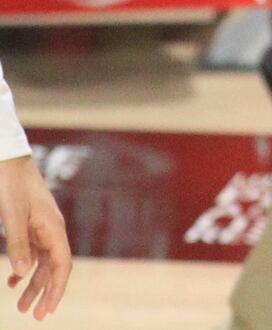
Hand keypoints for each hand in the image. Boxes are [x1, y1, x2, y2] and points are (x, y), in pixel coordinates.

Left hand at [0, 155, 70, 320]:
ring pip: (42, 263)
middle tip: (35, 315)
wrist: (7, 159)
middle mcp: (52, 230)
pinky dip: (23, 269)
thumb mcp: (12, 214)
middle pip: (53, 268)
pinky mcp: (31, 225)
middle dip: (45, 293)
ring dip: (33, 284)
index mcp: (53, 227)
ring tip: (21, 306)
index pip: (62, 265)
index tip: (48, 310)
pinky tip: (12, 281)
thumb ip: (17, 243)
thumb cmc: (11, 184)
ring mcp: (41, 227)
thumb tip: (22, 273)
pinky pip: (32, 252)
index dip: (57, 289)